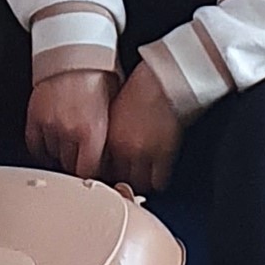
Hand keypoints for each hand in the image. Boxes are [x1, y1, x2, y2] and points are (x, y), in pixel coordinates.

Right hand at [24, 69, 113, 179]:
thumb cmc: (98, 70)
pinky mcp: (34, 116)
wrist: (73, 46)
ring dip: (61, 154)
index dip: (93, 174)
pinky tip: (51, 144)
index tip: (96, 172)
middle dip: (78, 164)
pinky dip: (42, 147)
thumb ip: (109, 131)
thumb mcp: (114, 103)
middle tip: (84, 158)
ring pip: (53, 156)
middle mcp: (69, 131)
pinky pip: (34, 144)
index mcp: (93, 131)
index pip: (89, 171)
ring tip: (70, 147)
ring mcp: (49, 124)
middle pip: (70, 166)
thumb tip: (113, 151)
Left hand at [103, 64, 181, 195]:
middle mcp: (124, 147)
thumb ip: (110, 132)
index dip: (102, 172)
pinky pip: (159, 180)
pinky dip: (157, 183)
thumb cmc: (140, 88)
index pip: (99, 166)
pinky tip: (156, 180)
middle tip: (122, 182)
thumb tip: (106, 147)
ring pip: (138, 183)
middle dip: (119, 181)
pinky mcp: (165, 155)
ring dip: (138, 184)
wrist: (162, 80)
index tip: (104, 175)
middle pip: (117, 177)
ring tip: (139, 182)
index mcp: (109, 135)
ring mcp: (145, 153)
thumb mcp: (115, 110)